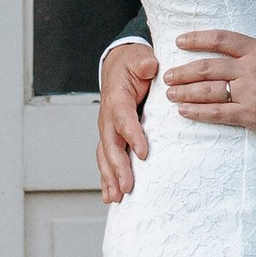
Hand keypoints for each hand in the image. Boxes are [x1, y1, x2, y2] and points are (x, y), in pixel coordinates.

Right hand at [96, 40, 157, 203]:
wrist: (118, 66)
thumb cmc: (132, 65)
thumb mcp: (139, 58)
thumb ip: (144, 63)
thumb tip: (150, 66)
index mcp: (117, 99)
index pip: (123, 119)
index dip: (132, 136)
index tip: (144, 153)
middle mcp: (108, 118)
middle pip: (111, 145)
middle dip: (118, 168)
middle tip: (127, 187)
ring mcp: (107, 130)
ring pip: (105, 156)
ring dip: (110, 178)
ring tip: (116, 197)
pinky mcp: (110, 138)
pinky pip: (106, 160)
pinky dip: (107, 178)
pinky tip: (111, 196)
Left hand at [162, 0, 255, 146]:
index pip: (221, 39)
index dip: (198, 39)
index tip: (180, 41)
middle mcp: (249, 70)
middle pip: (207, 67)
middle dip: (184, 71)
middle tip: (167, 74)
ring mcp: (248, 94)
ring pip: (208, 90)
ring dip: (185, 91)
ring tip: (169, 93)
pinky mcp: (251, 116)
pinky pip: (218, 113)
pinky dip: (198, 112)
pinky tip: (183, 111)